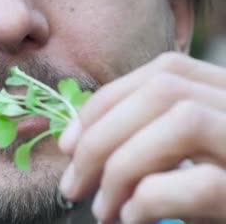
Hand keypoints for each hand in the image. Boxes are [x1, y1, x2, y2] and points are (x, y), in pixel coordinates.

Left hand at [57, 52, 225, 222]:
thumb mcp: (186, 160)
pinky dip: (150, 198)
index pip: (164, 72)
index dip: (107, 102)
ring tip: (103, 209)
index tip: (68, 143)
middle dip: (102, 135)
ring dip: (122, 165)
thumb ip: (151, 136)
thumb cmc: (218, 201)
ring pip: (183, 121)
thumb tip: (80, 139)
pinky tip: (134, 220)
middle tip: (72, 185)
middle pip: (165, 89)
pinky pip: (201, 182)